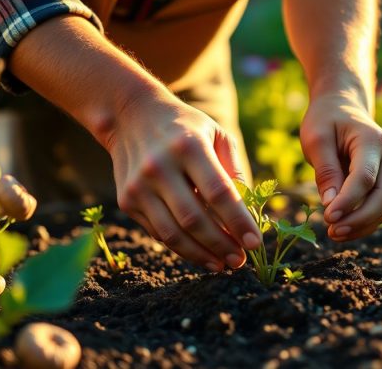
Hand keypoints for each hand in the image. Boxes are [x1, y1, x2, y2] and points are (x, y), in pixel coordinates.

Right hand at [105, 93, 261, 271]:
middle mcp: (159, 166)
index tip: (255, 242)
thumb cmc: (186, 127)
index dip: (238, 221)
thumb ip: (235, 169)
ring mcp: (138, 186)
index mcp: (188, 146)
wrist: (130, 116)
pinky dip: (182, 248)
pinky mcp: (126, 201)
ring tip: (223, 264)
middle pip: (195, 219)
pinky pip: (158, 233)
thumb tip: (251, 211)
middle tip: (241, 260)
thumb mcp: (217, 134)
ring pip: (173, 233)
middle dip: (222, 245)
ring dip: (202, 254)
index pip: (218, 192)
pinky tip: (202, 254)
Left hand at [300, 93, 381, 240]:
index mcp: (373, 140)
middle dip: (359, 219)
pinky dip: (366, 223)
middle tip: (332, 232)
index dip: (348, 201)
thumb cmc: (327, 122)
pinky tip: (344, 230)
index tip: (327, 218)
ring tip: (334, 234)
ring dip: (362, 225)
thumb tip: (331, 205)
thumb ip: (325, 170)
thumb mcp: (316, 139)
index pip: (365, 177)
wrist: (344, 109)